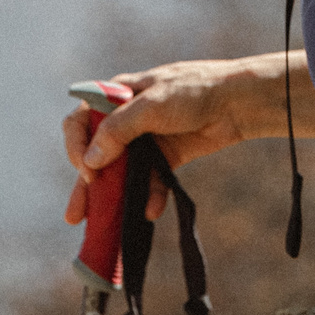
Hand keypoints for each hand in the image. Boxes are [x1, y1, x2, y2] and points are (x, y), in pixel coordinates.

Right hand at [59, 58, 266, 223]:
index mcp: (115, 97)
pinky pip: (151, 181)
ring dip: (113, 198)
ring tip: (103, 224)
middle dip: (85, 185)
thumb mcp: (151, 105)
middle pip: (96, 154)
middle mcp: (126, 119)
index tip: (88, 171)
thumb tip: (90, 161)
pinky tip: (151, 210)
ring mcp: (146, 140)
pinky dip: (149, 196)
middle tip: (76, 214)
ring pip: (121, 173)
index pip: (80, 122)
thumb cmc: (193, 91)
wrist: (237, 102)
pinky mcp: (166, 157)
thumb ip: (118, 130)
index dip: (77, 148)